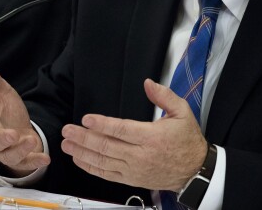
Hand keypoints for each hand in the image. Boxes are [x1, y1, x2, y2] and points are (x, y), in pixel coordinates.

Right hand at [0, 56, 49, 174]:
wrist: (19, 130)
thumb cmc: (5, 111)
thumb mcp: (0, 92)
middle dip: (3, 139)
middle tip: (13, 135)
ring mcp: (6, 152)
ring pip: (10, 154)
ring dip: (20, 150)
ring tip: (31, 140)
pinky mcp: (20, 160)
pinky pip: (26, 163)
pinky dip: (35, 161)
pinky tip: (45, 158)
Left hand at [60, 79, 207, 190]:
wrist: (194, 171)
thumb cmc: (187, 140)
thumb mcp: (182, 112)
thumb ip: (164, 96)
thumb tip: (148, 83)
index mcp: (151, 137)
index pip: (122, 130)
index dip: (102, 124)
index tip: (86, 119)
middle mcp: (140, 155)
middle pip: (106, 146)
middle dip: (84, 138)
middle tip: (68, 130)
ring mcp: (134, 169)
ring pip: (103, 161)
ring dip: (82, 152)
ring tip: (67, 144)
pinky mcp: (131, 179)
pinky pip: (106, 174)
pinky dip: (90, 167)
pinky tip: (79, 159)